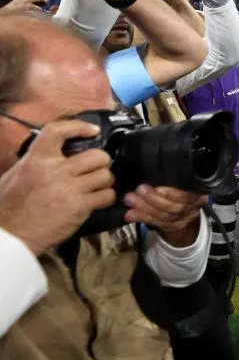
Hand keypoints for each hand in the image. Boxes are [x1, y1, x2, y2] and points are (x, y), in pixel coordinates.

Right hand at [0, 120, 116, 255]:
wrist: (11, 232)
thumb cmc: (11, 205)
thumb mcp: (17, 173)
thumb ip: (37, 160)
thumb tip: (55, 151)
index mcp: (37, 158)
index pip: (58, 131)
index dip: (79, 127)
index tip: (92, 130)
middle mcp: (55, 170)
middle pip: (97, 155)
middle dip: (102, 161)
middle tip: (98, 167)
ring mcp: (69, 188)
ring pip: (105, 175)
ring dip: (106, 180)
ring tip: (98, 185)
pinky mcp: (79, 207)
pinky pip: (106, 196)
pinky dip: (106, 197)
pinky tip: (99, 200)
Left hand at [122, 185, 206, 247]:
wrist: (186, 209)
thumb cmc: (179, 187)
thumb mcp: (181, 180)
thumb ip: (173, 178)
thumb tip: (155, 167)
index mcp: (198, 192)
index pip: (188, 195)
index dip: (173, 194)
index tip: (158, 188)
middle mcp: (193, 206)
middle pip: (175, 207)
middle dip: (155, 199)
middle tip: (139, 190)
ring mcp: (183, 218)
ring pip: (165, 216)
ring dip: (145, 208)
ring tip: (131, 200)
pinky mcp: (172, 227)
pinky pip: (156, 223)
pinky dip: (142, 218)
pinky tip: (130, 215)